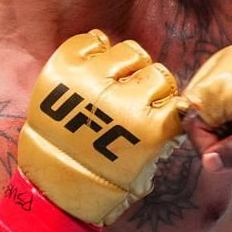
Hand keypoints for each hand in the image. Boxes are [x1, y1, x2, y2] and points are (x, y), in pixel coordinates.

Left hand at [12, 31, 184, 226]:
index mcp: (150, 128)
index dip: (168, 106)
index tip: (159, 112)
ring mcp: (91, 83)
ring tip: (114, 80)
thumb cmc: (105, 184)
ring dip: (126, 65)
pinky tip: (94, 66)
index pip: (177, 98)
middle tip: (135, 97)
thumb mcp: (147, 169)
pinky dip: (95, 50)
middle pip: (157, 72)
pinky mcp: (63, 71)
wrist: (54, 190)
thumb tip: (175, 111)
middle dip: (150, 85)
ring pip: (128, 51)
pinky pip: (89, 41)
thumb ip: (164, 138)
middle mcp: (124, 102)